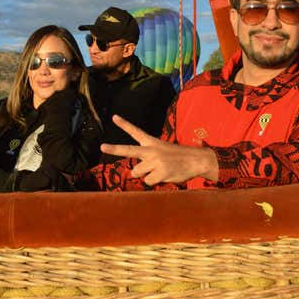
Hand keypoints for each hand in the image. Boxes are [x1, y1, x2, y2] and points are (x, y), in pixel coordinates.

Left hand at [100, 115, 218, 184]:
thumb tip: (132, 174)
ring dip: (146, 174)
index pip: (136, 132)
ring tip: (160, 169)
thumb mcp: (161, 152)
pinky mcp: (160, 172)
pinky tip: (166, 175)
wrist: (196, 160)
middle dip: (114, 149)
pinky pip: (148, 182)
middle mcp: (151, 150)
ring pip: (138, 173)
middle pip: (128, 150)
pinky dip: (155, 181)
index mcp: (152, 142)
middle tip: (102, 147)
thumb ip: (146, 160)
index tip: (114, 117)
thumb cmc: (177, 157)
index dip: (124, 124)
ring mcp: (155, 161)